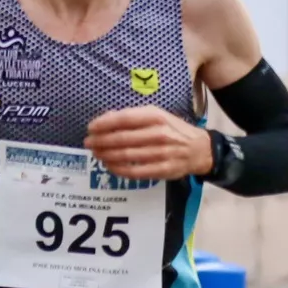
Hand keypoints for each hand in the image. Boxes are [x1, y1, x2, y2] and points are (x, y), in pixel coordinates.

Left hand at [85, 108, 211, 179]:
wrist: (199, 149)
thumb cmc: (172, 129)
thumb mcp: (157, 116)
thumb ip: (132, 116)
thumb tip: (104, 119)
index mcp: (157, 117)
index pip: (124, 119)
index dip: (104, 124)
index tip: (90, 128)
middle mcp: (160, 134)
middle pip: (122, 139)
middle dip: (100, 141)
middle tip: (88, 143)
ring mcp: (162, 153)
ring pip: (126, 156)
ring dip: (106, 155)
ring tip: (96, 154)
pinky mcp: (163, 170)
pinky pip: (134, 172)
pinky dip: (118, 169)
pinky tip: (109, 165)